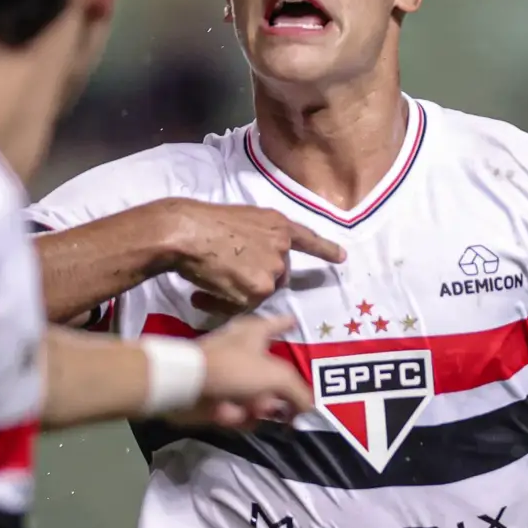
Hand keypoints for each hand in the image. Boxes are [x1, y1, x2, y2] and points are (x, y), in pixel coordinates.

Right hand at [165, 200, 343, 314]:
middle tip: (230, 272)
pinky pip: (241, 307)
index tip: (342, 257)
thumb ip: (261, 237)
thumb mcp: (244, 219)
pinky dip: (221, 304)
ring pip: (260, 293)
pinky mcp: (257, 292)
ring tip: (211, 279)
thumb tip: (259, 258)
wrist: (186, 232)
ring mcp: (271, 272)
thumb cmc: (204, 222)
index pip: (307, 239)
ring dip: (238, 292)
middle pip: (278, 276)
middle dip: (259, 279)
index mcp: (279, 226)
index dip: (325, 249)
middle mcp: (281, 249)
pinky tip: (203, 294)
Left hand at [189, 314, 314, 428]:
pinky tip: (232, 415)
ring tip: (252, 410)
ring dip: (258, 406)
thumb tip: (308, 407)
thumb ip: (298, 392)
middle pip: (272, 370)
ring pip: (257, 393)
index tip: (296, 322)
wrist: (186, 386)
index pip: (278, 323)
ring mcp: (227, 372)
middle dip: (280, 390)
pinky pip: (238, 407)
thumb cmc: (233, 368)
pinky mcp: (215, 393)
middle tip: (288, 404)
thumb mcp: (277, 377)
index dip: (289, 323)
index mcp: (255, 331)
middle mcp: (242, 348)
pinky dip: (237, 414)